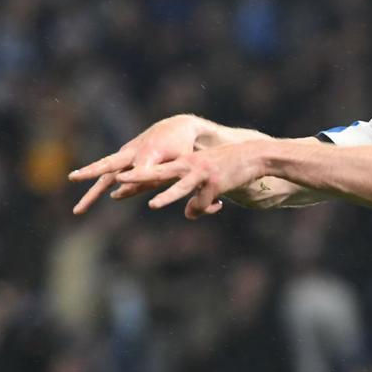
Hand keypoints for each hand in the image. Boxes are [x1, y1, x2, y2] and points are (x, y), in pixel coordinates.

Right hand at [69, 114, 200, 213]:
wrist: (178, 127)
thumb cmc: (182, 148)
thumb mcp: (178, 162)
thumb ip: (158, 177)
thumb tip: (131, 192)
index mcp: (151, 152)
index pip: (139, 171)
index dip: (132, 182)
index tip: (115, 194)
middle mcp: (135, 151)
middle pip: (109, 163)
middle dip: (91, 171)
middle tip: (73, 177)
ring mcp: (127, 154)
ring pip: (105, 171)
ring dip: (91, 190)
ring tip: (78, 210)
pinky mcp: (125, 157)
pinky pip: (110, 173)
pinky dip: (101, 187)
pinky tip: (92, 203)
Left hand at [115, 141, 266, 218]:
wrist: (254, 156)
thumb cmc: (229, 167)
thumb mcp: (208, 180)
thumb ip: (195, 196)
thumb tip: (187, 214)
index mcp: (184, 162)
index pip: (156, 168)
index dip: (137, 175)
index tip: (118, 178)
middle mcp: (189, 166)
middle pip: (158, 172)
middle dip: (138, 177)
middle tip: (119, 179)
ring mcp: (201, 173)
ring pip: (180, 188)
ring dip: (166, 197)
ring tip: (153, 204)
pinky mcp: (215, 183)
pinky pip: (204, 205)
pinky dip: (207, 209)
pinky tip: (218, 206)